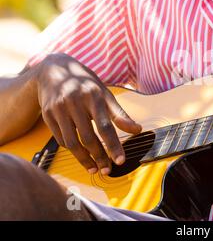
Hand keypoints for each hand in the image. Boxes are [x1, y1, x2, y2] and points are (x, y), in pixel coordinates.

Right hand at [35, 53, 141, 174]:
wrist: (54, 70)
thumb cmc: (86, 85)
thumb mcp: (105, 94)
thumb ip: (120, 113)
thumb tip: (138, 130)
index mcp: (94, 96)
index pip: (106, 126)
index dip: (113, 145)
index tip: (120, 160)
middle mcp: (75, 102)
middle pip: (88, 137)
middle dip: (99, 157)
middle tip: (108, 170)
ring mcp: (59, 108)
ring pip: (72, 142)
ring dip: (84, 159)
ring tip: (94, 169)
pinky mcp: (47, 115)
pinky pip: (61, 139)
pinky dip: (72, 149)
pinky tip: (81, 154)